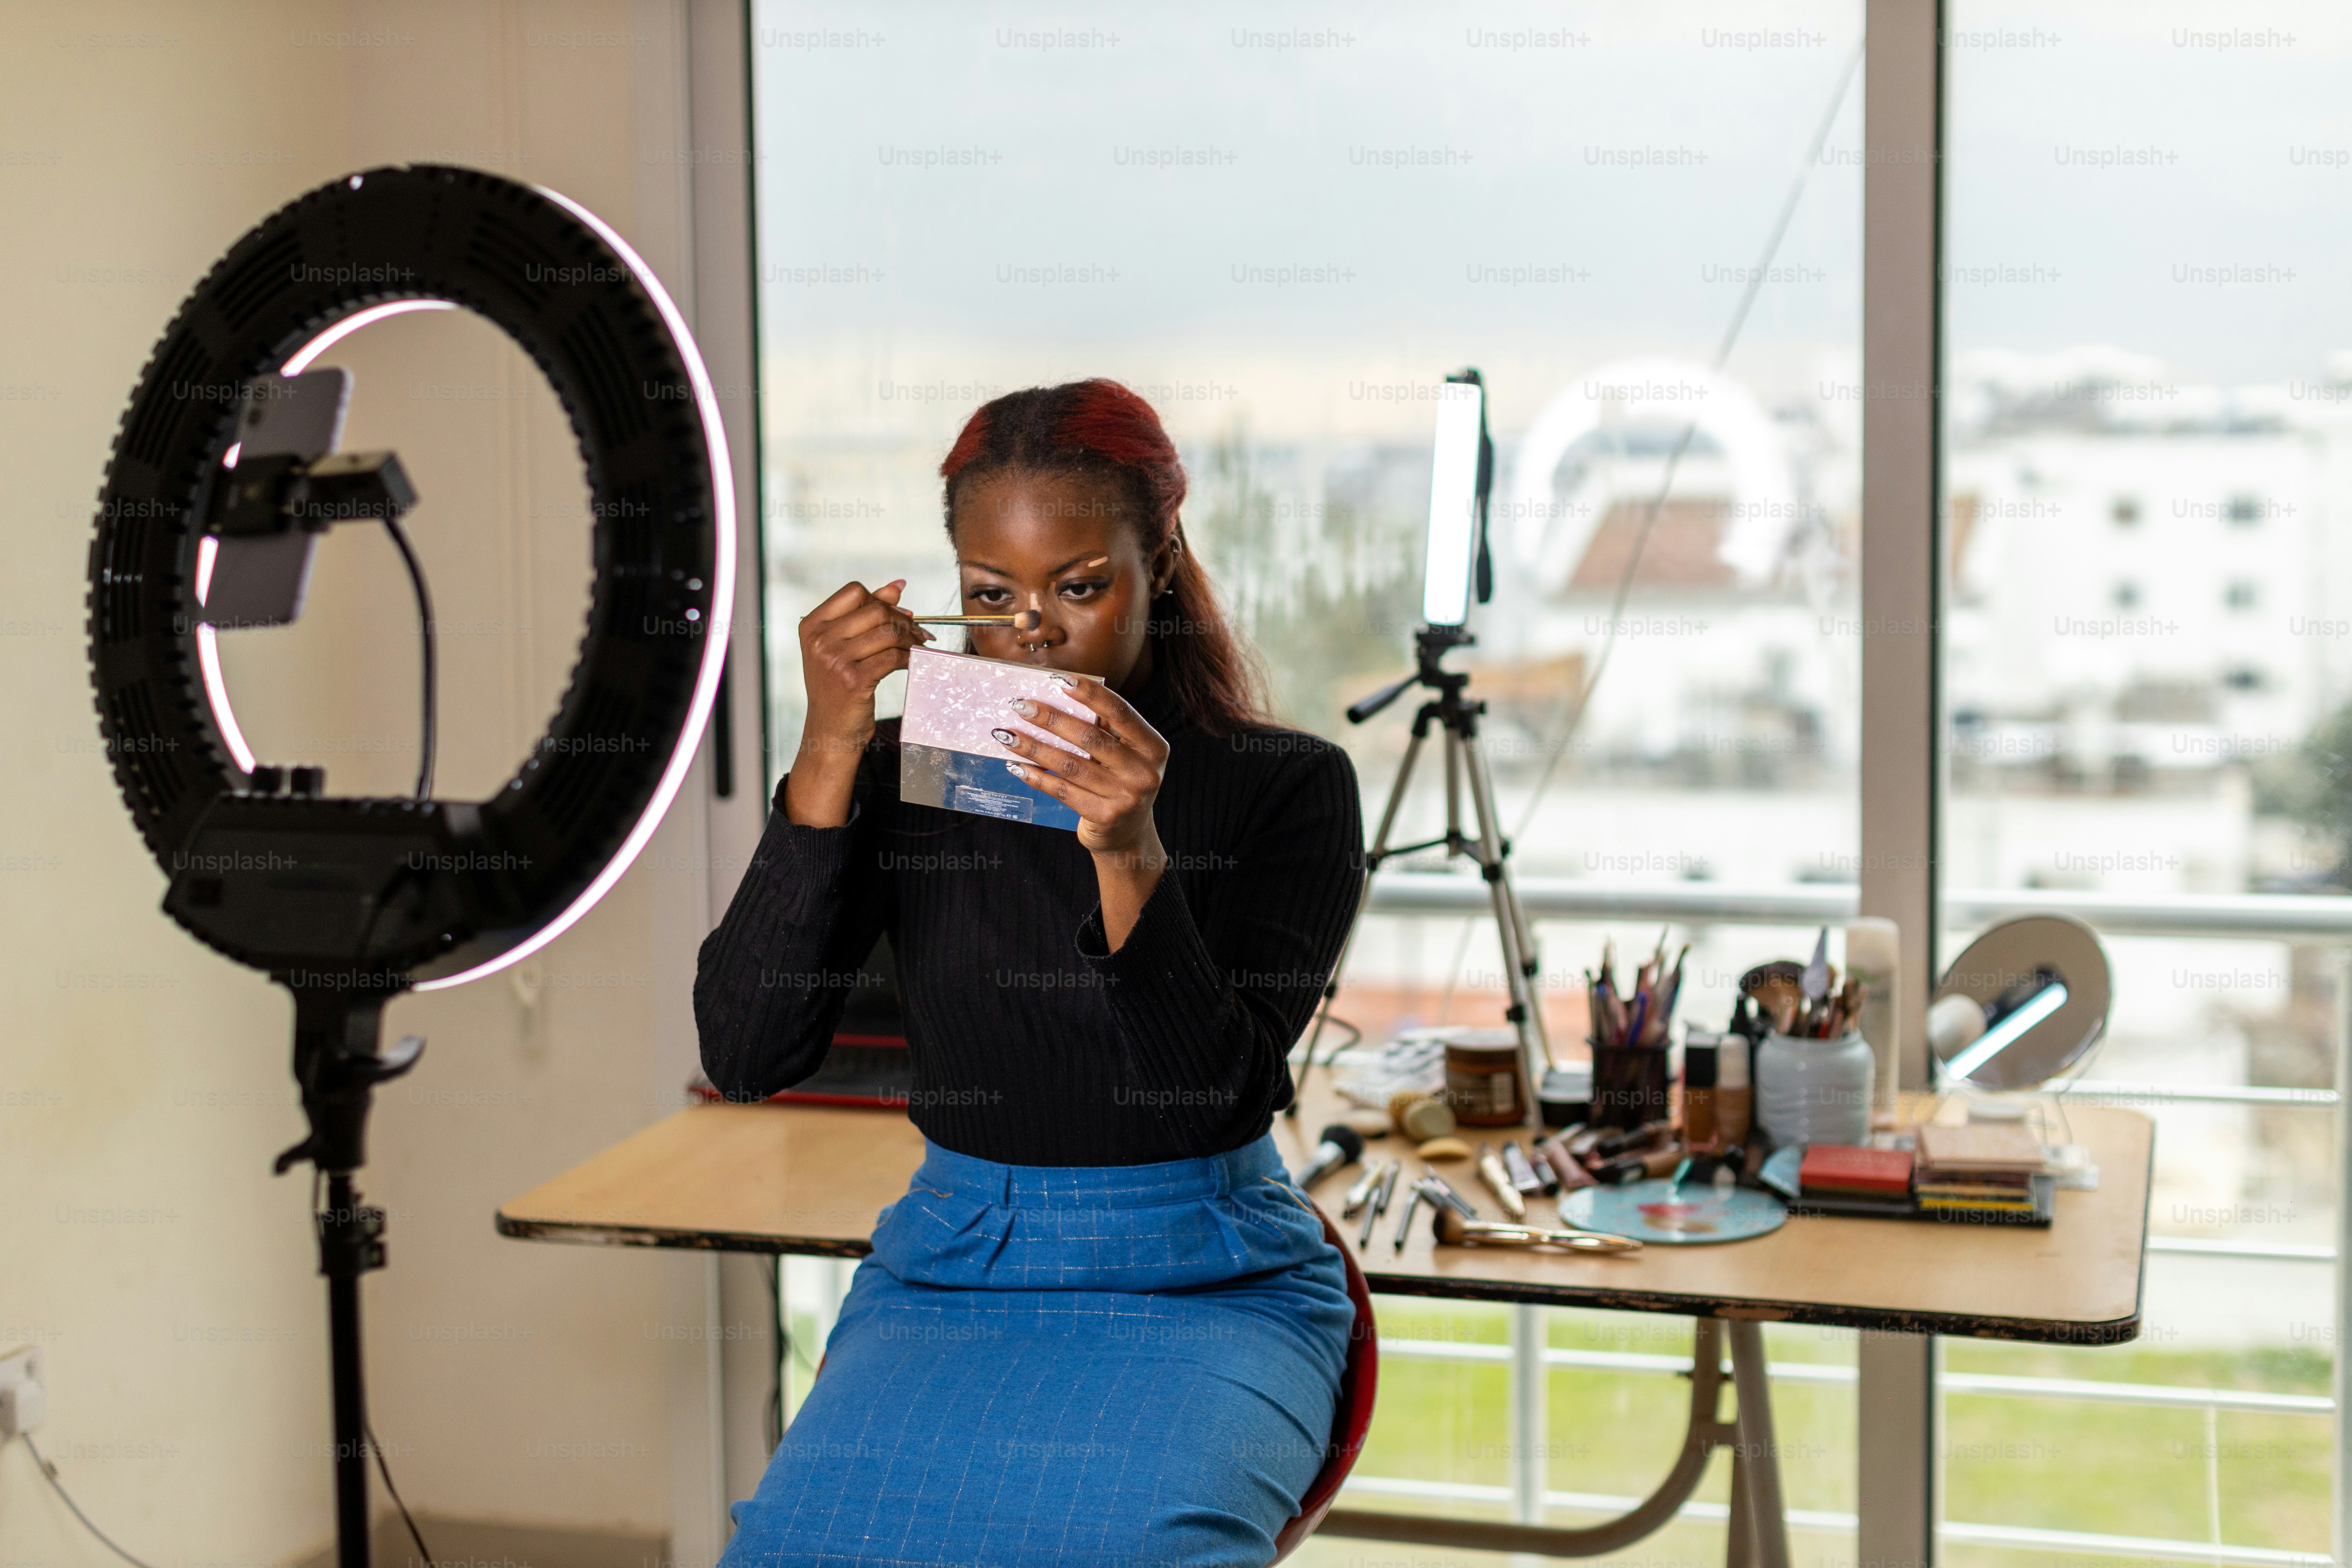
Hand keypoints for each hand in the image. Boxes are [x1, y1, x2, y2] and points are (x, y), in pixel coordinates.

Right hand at [784, 580, 928, 827]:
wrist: (830, 731)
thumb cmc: (837, 687)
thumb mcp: (842, 647)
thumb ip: (866, 614)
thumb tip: (898, 585)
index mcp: (812, 625)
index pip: (854, 592)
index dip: (882, 599)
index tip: (900, 613)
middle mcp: (819, 640)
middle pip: (874, 610)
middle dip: (903, 619)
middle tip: (918, 632)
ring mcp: (834, 660)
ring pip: (887, 633)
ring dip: (910, 638)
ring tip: (918, 646)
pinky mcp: (853, 680)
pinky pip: (892, 657)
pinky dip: (909, 658)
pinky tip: (911, 662)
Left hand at [991, 677, 1169, 862]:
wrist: (1128, 835)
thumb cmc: (1120, 782)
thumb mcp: (1126, 755)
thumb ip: (1105, 731)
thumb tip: (1056, 699)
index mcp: (1153, 747)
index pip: (1120, 712)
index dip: (1089, 693)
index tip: (1058, 679)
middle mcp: (1143, 772)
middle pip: (1090, 737)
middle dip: (1050, 718)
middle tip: (1019, 705)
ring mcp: (1126, 797)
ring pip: (1071, 765)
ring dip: (1034, 747)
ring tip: (1006, 735)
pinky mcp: (1105, 817)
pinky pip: (1063, 791)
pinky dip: (1037, 777)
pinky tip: (1017, 767)